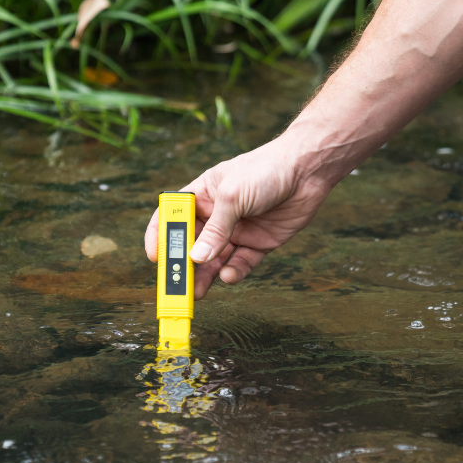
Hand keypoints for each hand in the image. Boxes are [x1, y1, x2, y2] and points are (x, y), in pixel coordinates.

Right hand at [144, 139, 333, 298]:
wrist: (307, 170)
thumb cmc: (265, 170)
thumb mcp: (233, 196)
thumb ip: (215, 228)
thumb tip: (197, 258)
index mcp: (203, 195)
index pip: (172, 216)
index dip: (160, 236)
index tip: (155, 258)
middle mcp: (216, 215)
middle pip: (192, 244)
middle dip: (184, 265)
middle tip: (177, 286)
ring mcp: (237, 230)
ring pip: (214, 260)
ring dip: (205, 276)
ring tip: (197, 293)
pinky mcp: (258, 243)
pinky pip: (241, 263)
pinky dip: (234, 273)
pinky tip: (229, 276)